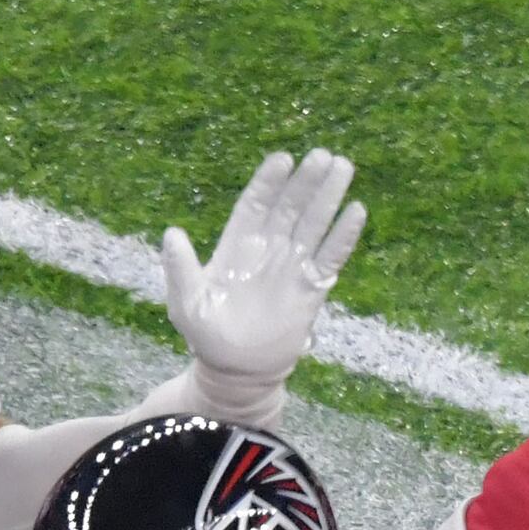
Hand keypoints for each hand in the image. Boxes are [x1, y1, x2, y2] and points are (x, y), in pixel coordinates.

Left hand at [160, 149, 366, 424]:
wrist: (237, 373)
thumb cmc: (207, 338)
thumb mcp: (186, 302)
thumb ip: (181, 268)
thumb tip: (172, 234)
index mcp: (237, 246)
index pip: (255, 204)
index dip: (269, 181)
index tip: (283, 159)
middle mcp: (268, 249)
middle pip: (290, 206)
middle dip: (305, 181)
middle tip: (321, 156)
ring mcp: (292, 267)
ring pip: (314, 223)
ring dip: (328, 196)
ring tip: (342, 166)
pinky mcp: (312, 289)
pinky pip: (331, 256)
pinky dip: (343, 235)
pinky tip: (356, 211)